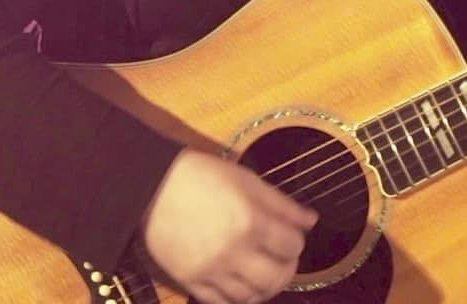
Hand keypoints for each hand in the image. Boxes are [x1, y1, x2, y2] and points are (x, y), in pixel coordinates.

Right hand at [141, 149, 317, 302]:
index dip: (297, 241)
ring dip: (263, 288)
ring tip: (264, 273)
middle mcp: (232, 250)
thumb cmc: (203, 176)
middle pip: (275, 279)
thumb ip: (282, 204)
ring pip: (249, 297)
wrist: (156, 185)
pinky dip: (235, 298)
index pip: (292, 246)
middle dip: (287, 270)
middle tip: (283, 260)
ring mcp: (210, 270)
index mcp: (250, 221)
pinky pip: (220, 303)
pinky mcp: (190, 281)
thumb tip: (310, 220)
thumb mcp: (248, 180)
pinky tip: (240, 283)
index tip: (291, 236)